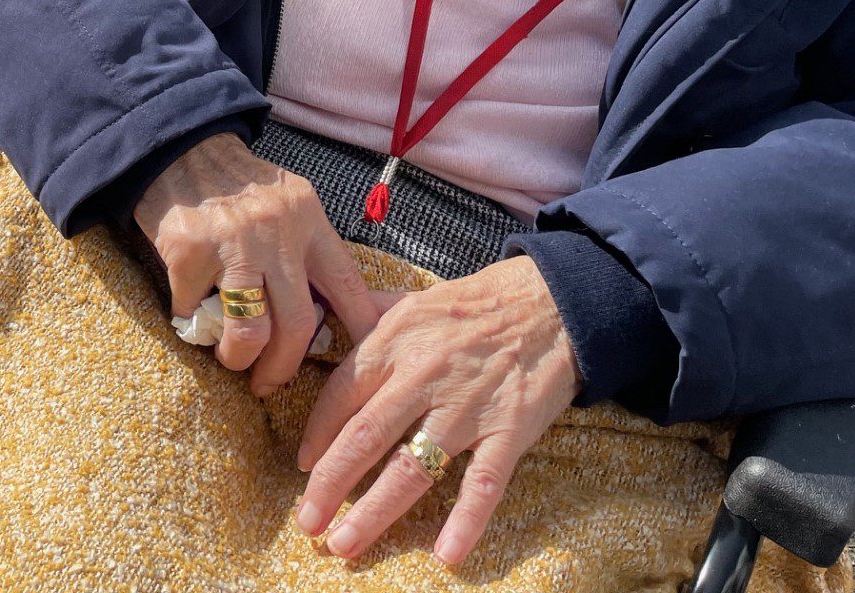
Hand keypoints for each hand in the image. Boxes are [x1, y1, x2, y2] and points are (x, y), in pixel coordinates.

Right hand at [135, 133, 379, 396]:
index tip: (366, 364)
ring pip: (251, 330)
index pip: (346, 283)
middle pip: (298, 322)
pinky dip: (193, 323)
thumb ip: (305, 249)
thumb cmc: (236, 185)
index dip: (361, 329)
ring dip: (240, 359)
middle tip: (270, 382)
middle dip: (284, 366)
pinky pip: (196, 312)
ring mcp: (231, 242)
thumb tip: (327, 316)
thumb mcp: (286, 203)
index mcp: (307, 218)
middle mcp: (275, 229)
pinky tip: (192, 314)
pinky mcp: (189, 252)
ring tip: (232, 359)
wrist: (177, 147)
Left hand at [293, 256, 582, 566]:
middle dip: (330, 483)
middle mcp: (424, 376)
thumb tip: (321, 316)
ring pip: (412, 467)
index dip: (317, 434)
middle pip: (365, 437)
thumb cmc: (474, 305)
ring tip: (345, 543)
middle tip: (308, 520)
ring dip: (375, 511)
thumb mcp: (412, 299)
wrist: (550, 304)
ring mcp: (467, 407)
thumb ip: (366, 313)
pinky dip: (466, 521)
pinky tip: (445, 554)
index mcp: (395, 341)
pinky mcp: (509, 430)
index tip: (303, 466)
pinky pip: (483, 483)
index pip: (342, 394)